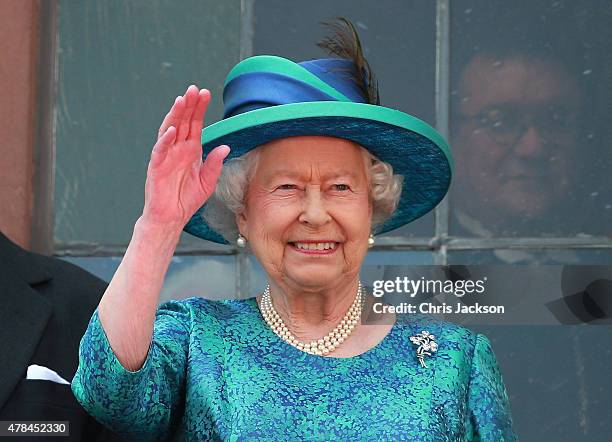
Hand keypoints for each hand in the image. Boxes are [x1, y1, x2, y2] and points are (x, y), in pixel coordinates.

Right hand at [142, 85, 229, 228]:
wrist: (172, 217)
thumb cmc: (187, 199)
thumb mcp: (208, 181)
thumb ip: (215, 164)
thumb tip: (225, 147)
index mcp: (191, 150)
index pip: (195, 124)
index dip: (199, 109)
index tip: (206, 93)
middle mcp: (178, 149)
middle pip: (183, 122)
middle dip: (189, 105)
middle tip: (194, 89)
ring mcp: (166, 155)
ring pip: (170, 130)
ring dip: (175, 115)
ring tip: (182, 100)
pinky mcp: (156, 166)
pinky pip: (160, 150)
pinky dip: (166, 140)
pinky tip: (173, 130)